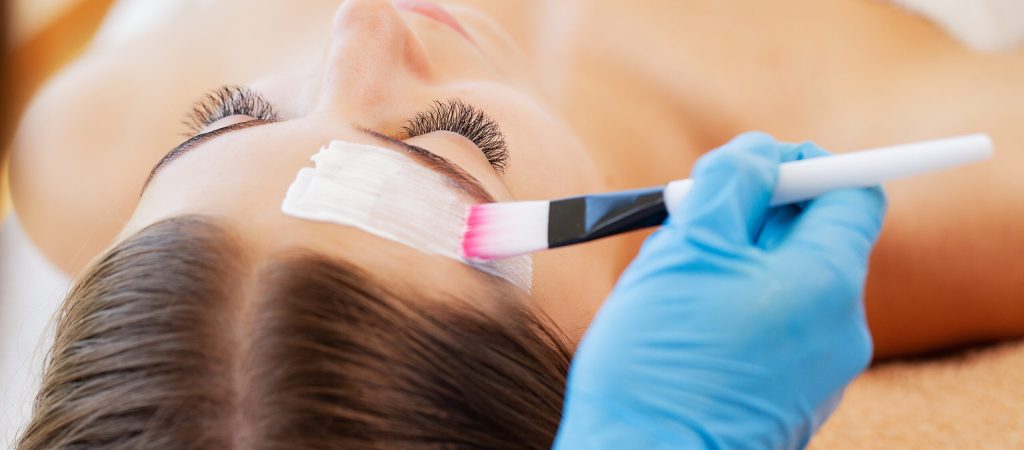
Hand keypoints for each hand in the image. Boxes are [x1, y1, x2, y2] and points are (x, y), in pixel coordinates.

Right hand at [554, 132, 886, 449]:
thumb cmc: (659, 360)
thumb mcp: (687, 247)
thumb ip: (731, 181)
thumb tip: (762, 150)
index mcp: (826, 281)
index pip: (854, 192)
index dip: (806, 164)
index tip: (751, 165)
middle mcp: (841, 327)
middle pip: (814, 237)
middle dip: (752, 216)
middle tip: (690, 225)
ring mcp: (820, 370)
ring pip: (786, 283)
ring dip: (735, 264)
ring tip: (676, 288)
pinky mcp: (793, 398)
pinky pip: (775, 328)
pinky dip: (737, 309)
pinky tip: (686, 330)